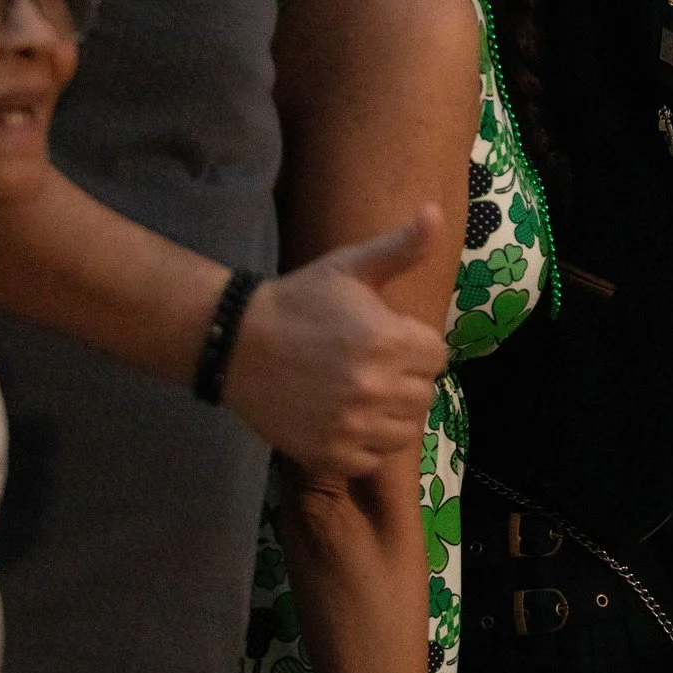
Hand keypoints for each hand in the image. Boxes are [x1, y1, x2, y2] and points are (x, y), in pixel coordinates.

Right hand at [223, 203, 449, 477]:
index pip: (437, 356)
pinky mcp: (328, 454)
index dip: (415, 346)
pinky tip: (344, 419)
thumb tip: (435, 212)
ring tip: (361, 394)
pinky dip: (364, 445)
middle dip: (405, 379)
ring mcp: (351, 425)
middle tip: (371, 367)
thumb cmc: (299, 300)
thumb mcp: (350, 266)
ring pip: (403, 431)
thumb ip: (401, 246)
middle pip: (423, 394)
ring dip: (390, 415)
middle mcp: (376, 387)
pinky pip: (371, 459)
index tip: (388, 340)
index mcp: (389, 340)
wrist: (235, 342)